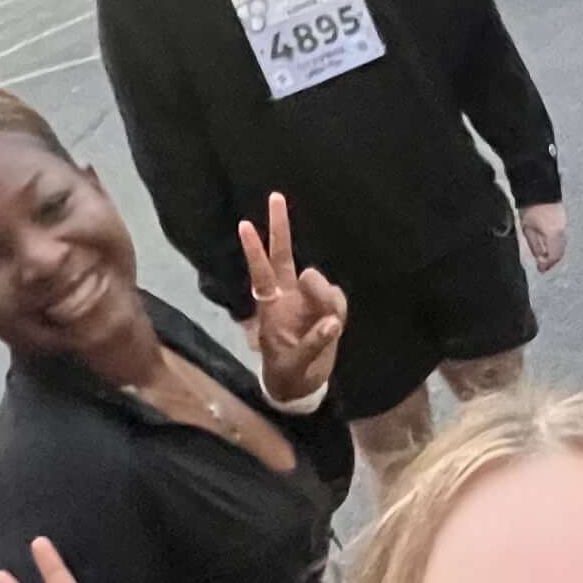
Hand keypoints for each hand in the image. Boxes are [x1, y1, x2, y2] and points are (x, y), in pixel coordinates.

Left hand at [237, 195, 346, 404]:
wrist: (303, 386)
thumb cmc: (288, 371)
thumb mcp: (294, 364)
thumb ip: (312, 343)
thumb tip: (332, 321)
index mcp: (271, 307)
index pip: (261, 273)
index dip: (254, 251)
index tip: (245, 224)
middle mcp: (289, 297)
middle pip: (284, 256)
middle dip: (280, 227)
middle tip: (275, 197)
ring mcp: (309, 302)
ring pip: (320, 282)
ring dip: (323, 295)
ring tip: (328, 323)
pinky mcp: (329, 311)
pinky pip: (337, 301)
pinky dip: (336, 312)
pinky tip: (332, 327)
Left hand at [518, 202, 567, 273]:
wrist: (538, 189)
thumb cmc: (530, 208)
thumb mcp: (528, 230)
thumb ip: (535, 247)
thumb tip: (540, 260)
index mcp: (553, 234)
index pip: (553, 256)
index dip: (547, 265)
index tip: (540, 269)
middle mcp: (562, 231)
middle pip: (560, 252)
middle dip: (551, 261)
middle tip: (542, 266)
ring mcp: (565, 225)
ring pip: (562, 245)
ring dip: (554, 253)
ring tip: (544, 256)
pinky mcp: (564, 220)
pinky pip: (562, 237)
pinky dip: (556, 244)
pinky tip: (548, 245)